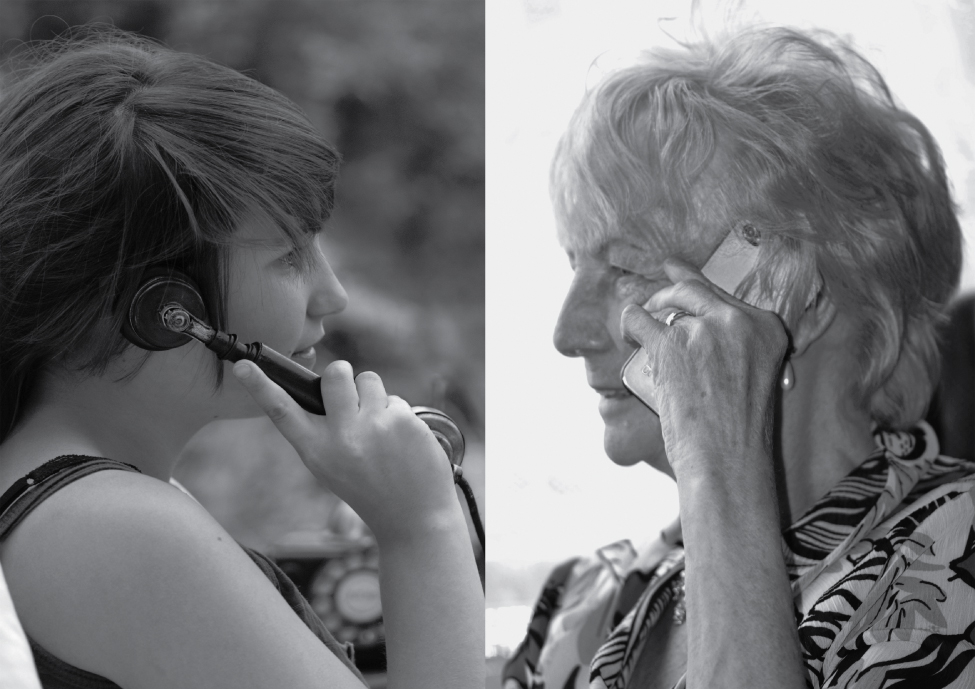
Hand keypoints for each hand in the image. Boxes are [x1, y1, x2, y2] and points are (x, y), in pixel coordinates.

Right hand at [232, 359, 457, 542]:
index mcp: (316, 451)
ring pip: (368, 379)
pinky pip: (396, 399)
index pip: (282, 412)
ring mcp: (373, 426)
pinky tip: (403, 443)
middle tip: (352, 393)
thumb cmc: (368, 488)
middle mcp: (341, 437)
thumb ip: (322, 431)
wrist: (414, 518)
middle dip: (343, 374)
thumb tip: (327, 385)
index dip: (260, 387)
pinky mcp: (402, 421)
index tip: (242, 366)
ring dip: (374, 395)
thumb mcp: (331, 467)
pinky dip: (399, 415)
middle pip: (335, 373)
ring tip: (380, 427)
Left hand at [620, 258, 788, 478]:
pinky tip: (628, 334)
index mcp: (767, 328)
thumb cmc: (738, 431)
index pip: (725, 296)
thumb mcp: (755, 378)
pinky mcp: (670, 344)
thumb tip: (700, 327)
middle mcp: (739, 321)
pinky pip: (637, 319)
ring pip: (664, 304)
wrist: (727, 458)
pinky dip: (628, 324)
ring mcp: (703, 330)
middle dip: (670, 288)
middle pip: (695, 291)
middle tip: (654, 294)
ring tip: (638, 333)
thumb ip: (738, 349)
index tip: (677, 271)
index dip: (697, 284)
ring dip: (647, 314)